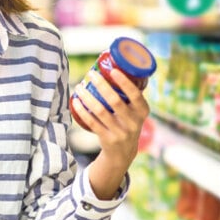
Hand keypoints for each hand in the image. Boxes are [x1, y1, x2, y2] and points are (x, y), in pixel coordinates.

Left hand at [71, 68, 149, 199]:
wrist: (123, 153)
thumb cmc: (127, 122)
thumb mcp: (135, 112)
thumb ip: (130, 95)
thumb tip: (117, 66)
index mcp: (143, 112)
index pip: (136, 95)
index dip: (125, 83)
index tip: (113, 71)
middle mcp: (133, 123)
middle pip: (115, 101)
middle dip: (101, 85)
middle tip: (91, 74)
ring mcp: (120, 132)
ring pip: (100, 111)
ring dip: (87, 97)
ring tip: (79, 86)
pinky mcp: (107, 139)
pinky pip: (92, 122)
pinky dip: (82, 111)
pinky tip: (76, 102)